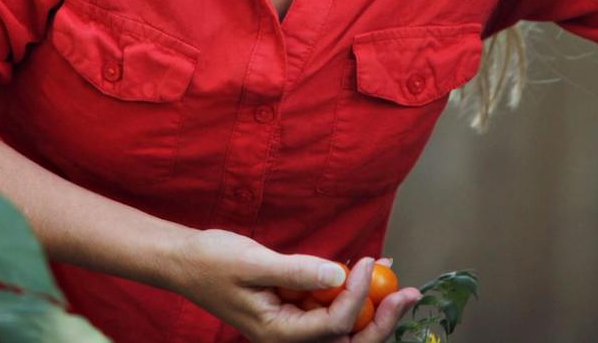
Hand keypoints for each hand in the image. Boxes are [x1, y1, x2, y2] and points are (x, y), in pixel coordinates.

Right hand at [170, 230, 422, 341]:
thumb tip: (339, 274)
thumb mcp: (254, 263)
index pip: (331, 325)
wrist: (187, 261)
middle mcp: (289, 335)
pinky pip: (331, 305)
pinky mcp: (295, 306)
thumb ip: (297, 271)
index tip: (366, 261)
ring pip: (344, 325)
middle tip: (410, 293)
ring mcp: (294, 322)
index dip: (356, 296)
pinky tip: (370, 267)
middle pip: (347, 338)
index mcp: (277, 333)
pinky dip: (353, 290)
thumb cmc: (213, 263)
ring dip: (374, 306)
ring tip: (398, 280)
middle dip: (383, 320)